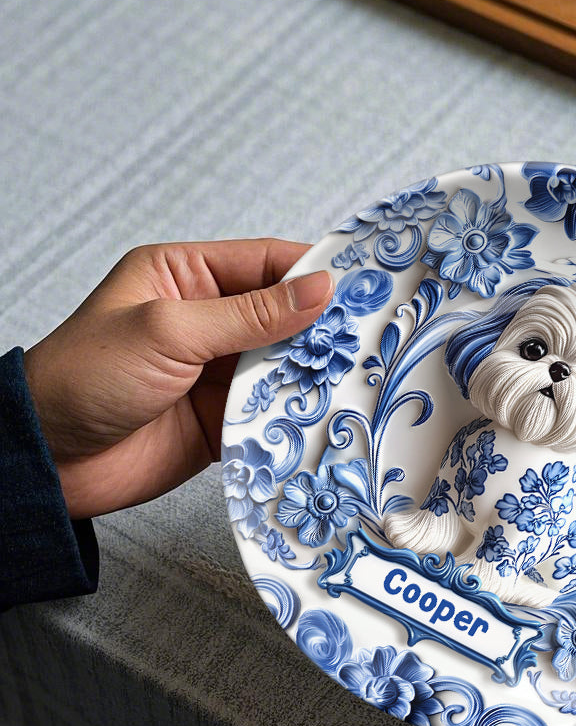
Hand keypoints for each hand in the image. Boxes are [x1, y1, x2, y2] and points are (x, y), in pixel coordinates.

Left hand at [23, 239, 332, 518]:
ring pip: (284, 366)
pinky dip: (298, 414)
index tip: (362, 284)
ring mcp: (218, 372)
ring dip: (314, 373)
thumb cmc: (85, 377)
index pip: (264, 264)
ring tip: (359, 376)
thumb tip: (318, 290)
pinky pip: (273, 411)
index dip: (312, 272)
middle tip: (373, 335)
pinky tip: (328, 413)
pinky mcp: (226, 419)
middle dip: (323, 327)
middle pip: (283, 316)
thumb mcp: (169, 330)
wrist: (51, 462)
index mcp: (185, 277)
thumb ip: (249, 314)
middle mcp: (207, 321)